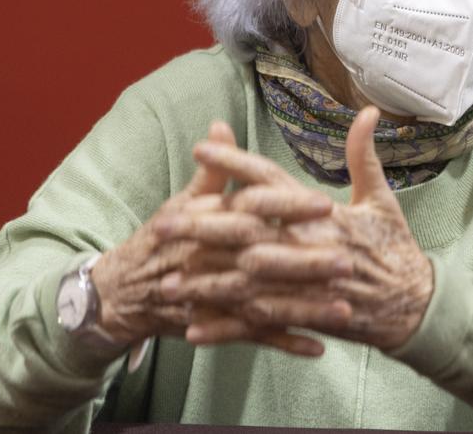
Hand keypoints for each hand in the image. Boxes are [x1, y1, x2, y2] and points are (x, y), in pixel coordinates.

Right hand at [89, 121, 334, 355]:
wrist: (125, 291)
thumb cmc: (161, 241)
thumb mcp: (181, 203)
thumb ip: (211, 171)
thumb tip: (221, 125)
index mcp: (209, 223)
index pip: (253, 209)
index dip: (289, 206)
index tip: (326, 203)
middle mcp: (213, 259)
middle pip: (264, 260)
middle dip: (306, 263)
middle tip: (347, 260)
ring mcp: (214, 296)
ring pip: (265, 303)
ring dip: (304, 309)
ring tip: (344, 310)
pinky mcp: (216, 324)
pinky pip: (254, 336)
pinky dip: (284, 343)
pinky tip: (317, 347)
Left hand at [168, 107, 434, 350]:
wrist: (416, 305)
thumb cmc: (395, 248)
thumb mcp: (382, 199)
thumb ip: (364, 156)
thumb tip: (368, 111)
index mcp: (324, 214)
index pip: (272, 182)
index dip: (236, 164)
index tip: (201, 149)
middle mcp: (311, 246)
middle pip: (247, 233)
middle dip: (203, 227)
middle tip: (164, 222)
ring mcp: (306, 285)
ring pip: (246, 282)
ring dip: (205, 282)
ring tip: (167, 280)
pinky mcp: (305, 316)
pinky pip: (259, 325)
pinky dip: (226, 329)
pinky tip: (193, 329)